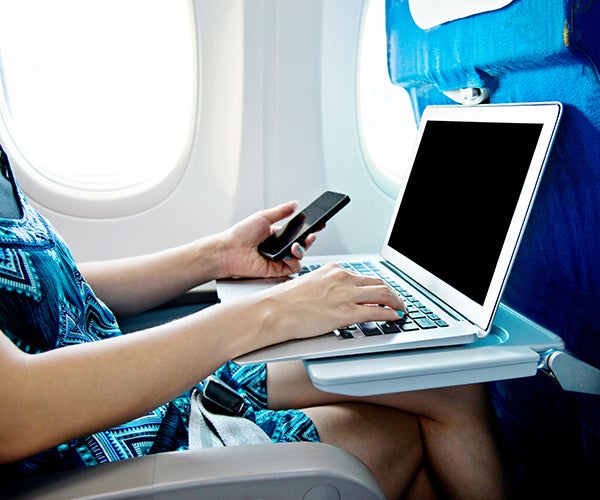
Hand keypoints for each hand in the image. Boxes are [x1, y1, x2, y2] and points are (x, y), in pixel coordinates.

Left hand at [217, 201, 317, 278]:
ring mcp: (279, 259)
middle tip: (312, 235)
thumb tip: (294, 204)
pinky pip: (293, 267)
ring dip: (302, 250)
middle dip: (310, 239)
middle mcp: (279, 248)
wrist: (229, 251)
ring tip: (295, 245)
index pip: (298, 231)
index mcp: (277, 235)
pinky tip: (286, 255)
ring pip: (300, 256)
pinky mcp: (277, 270)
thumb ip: (281, 211)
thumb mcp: (263, 217)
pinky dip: (293, 261)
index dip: (309, 228)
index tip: (319, 224)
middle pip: (302, 244)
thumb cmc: (240, 234)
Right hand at [257, 263, 406, 341]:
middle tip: (397, 301)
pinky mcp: (346, 312)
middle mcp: (342, 278)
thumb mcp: (310, 285)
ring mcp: (345, 295)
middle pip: (378, 282)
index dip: (377, 285)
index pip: (363, 276)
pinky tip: (394, 317)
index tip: (382, 292)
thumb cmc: (286, 301)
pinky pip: (376, 311)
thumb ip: (328, 288)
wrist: (276, 310)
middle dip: (392, 293)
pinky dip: (390, 314)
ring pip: (382, 294)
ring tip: (400, 309)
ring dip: (396, 302)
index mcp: (333, 270)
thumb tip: (338, 298)